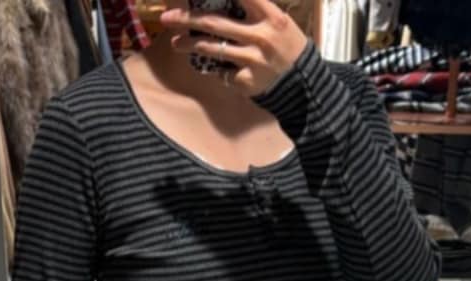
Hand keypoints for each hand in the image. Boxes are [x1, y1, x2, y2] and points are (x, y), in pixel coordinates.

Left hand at [160, 0, 307, 97]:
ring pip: (212, 49)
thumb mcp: (276, 20)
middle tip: (167, 19)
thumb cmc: (286, 45)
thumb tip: (219, 3)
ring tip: (176, 43)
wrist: (303, 83)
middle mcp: (260, 36)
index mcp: (270, 15)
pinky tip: (215, 67)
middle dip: (187, 19)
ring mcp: (252, 60)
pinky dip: (216, 69)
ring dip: (190, 45)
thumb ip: (252, 8)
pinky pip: (222, 72)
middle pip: (215, 23)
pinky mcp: (247, 81)